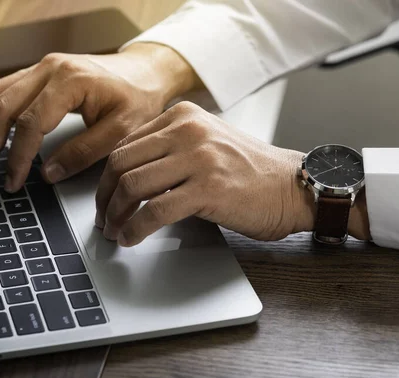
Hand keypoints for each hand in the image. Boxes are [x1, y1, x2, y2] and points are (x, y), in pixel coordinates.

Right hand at [0, 43, 199, 191]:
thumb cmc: (138, 99)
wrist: (145, 72)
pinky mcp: (36, 73)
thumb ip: (84, 152)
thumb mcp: (122, 131)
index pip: (30, 123)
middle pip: (2, 107)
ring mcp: (39, 68)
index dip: (16, 156)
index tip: (12, 182)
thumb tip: (47, 173)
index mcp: (70, 81)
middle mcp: (48, 69)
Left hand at [95, 101, 369, 245]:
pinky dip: (135, 229)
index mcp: (182, 117)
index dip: (106, 178)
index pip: (125, 145)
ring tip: (114, 232)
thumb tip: (126, 180)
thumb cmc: (251, 172)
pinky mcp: (208, 188)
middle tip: (103, 219)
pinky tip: (132, 239)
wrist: (295, 187)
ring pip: (132, 186)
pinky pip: (154, 211)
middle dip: (104, 198)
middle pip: (121, 164)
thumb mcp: (206, 144)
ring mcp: (198, 158)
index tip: (103, 198)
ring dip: (115, 215)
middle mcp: (188, 131)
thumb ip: (168, 151)